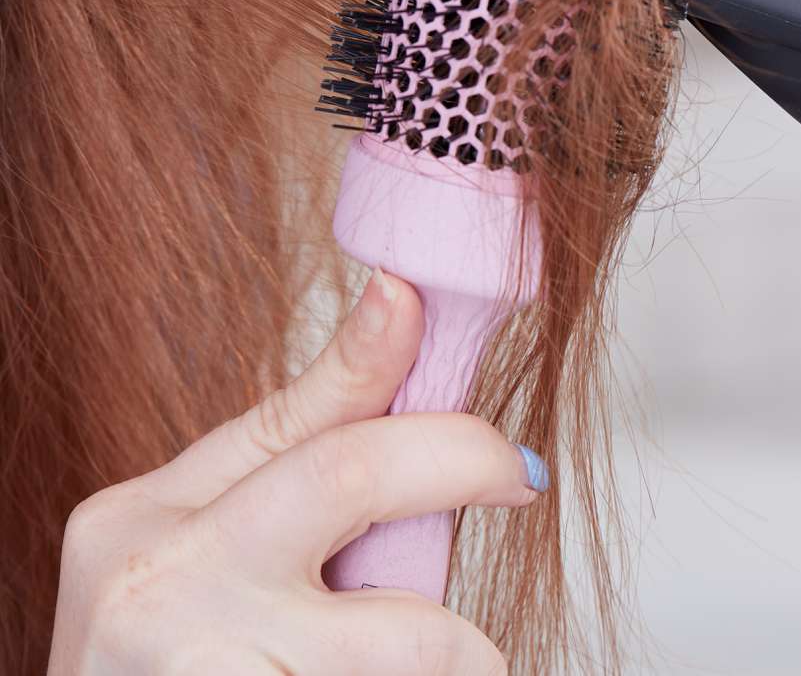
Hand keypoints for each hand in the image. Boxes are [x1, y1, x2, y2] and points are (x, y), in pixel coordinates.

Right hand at [46, 271, 542, 675]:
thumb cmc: (166, 668)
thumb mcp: (193, 563)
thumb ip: (283, 490)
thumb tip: (404, 380)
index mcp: (142, 517)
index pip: (285, 418)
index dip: (365, 356)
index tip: (414, 298)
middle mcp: (160, 576)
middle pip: (350, 474)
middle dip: (460, 458)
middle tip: (521, 475)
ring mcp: (201, 658)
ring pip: (409, 631)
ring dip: (456, 646)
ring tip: (432, 663)